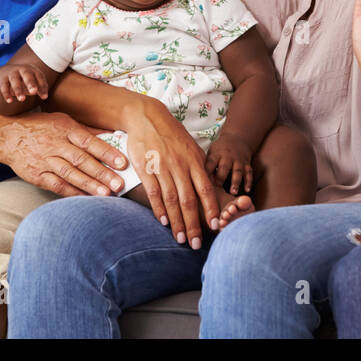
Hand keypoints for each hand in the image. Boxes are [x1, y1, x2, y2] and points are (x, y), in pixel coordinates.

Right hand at [0, 65, 48, 105]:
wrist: (6, 72)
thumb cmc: (25, 80)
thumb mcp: (34, 82)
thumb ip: (40, 88)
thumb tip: (44, 97)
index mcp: (32, 69)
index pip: (39, 77)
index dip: (42, 87)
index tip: (44, 97)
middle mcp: (22, 69)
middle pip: (27, 75)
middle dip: (30, 83)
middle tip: (34, 92)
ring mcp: (12, 73)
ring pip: (15, 80)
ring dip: (18, 90)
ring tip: (22, 99)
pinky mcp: (3, 80)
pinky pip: (4, 86)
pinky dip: (6, 94)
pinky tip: (10, 101)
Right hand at [0, 111, 127, 197]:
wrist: (6, 135)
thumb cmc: (39, 126)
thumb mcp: (62, 120)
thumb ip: (85, 130)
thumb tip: (111, 135)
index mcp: (64, 128)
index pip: (88, 141)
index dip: (106, 152)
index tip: (122, 163)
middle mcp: (55, 144)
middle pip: (81, 160)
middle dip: (101, 173)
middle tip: (118, 184)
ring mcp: (44, 160)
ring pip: (69, 174)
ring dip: (89, 185)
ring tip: (105, 194)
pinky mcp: (36, 174)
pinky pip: (56, 185)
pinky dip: (71, 192)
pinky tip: (84, 198)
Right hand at [123, 97, 221, 247]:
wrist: (147, 116)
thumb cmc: (171, 134)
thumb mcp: (190, 147)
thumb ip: (198, 167)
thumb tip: (207, 188)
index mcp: (194, 160)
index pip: (205, 189)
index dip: (210, 209)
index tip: (215, 225)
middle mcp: (180, 165)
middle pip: (189, 200)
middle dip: (194, 224)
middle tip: (196, 244)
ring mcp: (162, 167)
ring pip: (172, 199)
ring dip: (177, 222)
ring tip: (181, 239)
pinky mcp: (146, 168)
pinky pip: (154, 192)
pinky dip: (159, 208)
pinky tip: (163, 221)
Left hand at [205, 132, 253, 194]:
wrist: (237, 138)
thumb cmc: (220, 149)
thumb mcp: (211, 152)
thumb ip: (206, 164)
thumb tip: (195, 180)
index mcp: (216, 154)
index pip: (210, 163)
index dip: (207, 173)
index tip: (204, 184)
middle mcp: (228, 157)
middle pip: (224, 168)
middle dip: (220, 179)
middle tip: (217, 190)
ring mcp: (238, 160)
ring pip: (237, 171)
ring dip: (235, 182)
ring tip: (233, 192)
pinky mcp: (247, 164)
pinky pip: (249, 173)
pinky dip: (248, 182)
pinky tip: (247, 190)